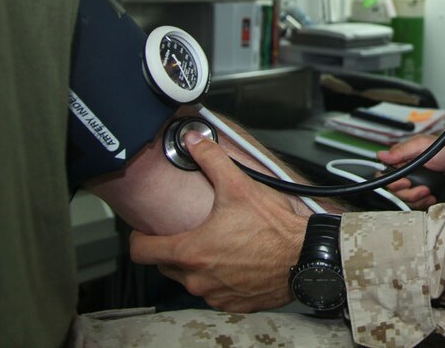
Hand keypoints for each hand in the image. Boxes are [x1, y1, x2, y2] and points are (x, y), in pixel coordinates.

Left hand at [128, 133, 307, 312]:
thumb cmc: (274, 227)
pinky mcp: (233, 304)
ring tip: (218, 244)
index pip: (142, 252)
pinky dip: (219, 279)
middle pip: (166, 266)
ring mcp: (215, 295)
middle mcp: (198, 279)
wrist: (305, 257)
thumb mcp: (239, 186)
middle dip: (173, 248)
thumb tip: (193, 140)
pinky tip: (235, 261)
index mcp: (191, 252)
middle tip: (191, 231)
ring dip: (197, 265)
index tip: (146, 231)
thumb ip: (211, 160)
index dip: (139, 239)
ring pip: (191, 280)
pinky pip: (214, 293)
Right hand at [377, 134, 444, 209]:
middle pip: (395, 191)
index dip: (392, 183)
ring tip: (429, 192)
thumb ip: (402, 150)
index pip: (384, 176)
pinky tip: (432, 197)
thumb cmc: (444, 148)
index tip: (406, 182)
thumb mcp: (422, 145)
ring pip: (405, 199)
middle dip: (409, 193)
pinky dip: (424, 202)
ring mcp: (413, 183)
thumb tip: (381, 155)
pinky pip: (416, 203)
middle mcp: (404, 172)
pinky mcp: (421, 192)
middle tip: (423, 189)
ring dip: (417, 199)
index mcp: (400, 160)